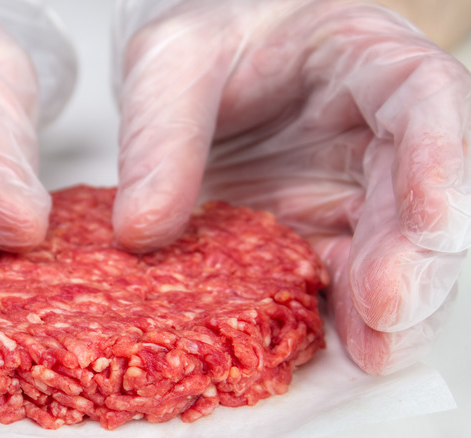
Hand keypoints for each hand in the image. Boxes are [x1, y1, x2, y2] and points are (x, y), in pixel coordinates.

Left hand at [112, 0, 470, 374]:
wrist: (205, 72)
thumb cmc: (209, 45)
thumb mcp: (171, 64)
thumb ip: (161, 135)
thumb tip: (143, 230)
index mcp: (368, 62)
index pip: (426, 101)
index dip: (442, 162)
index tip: (432, 220)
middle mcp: (380, 139)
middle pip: (426, 198)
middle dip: (414, 263)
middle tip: (383, 311)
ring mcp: (357, 196)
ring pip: (395, 258)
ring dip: (384, 312)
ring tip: (361, 351)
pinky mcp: (324, 239)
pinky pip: (339, 287)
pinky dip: (333, 324)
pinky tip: (319, 352)